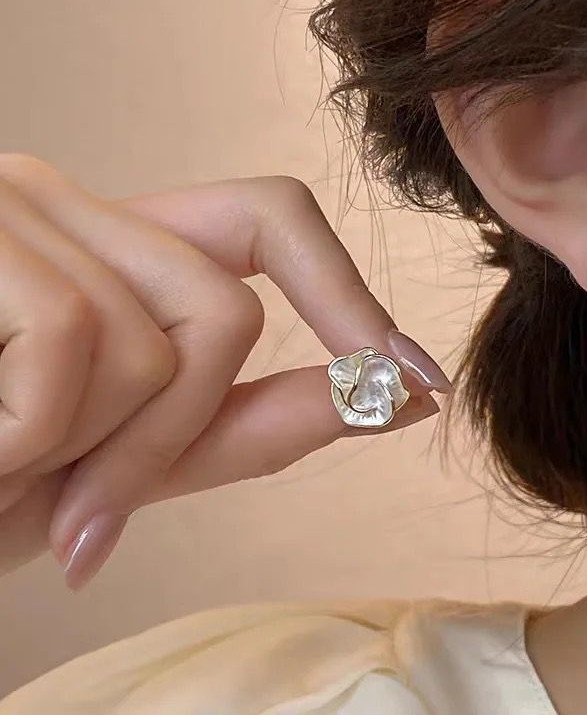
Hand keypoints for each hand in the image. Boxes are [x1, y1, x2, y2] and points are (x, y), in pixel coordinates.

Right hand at [0, 155, 448, 587]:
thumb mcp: (131, 456)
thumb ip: (256, 421)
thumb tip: (395, 398)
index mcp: (117, 248)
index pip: (273, 222)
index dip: (350, 298)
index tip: (415, 379)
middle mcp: (73, 204)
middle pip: (224, 306)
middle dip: (181, 430)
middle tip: (94, 513)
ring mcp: (16, 206)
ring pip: (162, 338)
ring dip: (98, 453)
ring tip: (7, 473)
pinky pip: (77, 349)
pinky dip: (36, 442)